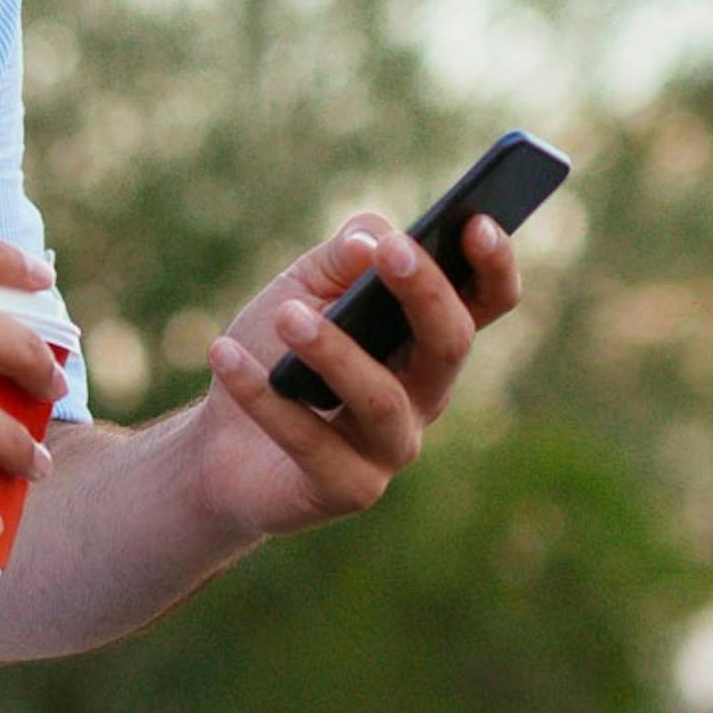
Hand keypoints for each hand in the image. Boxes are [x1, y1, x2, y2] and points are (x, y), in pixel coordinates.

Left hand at [183, 208, 524, 538]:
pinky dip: (263, 396)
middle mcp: (424, 394)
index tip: (476, 222)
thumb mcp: (302, 287)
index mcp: (425, 340)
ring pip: (381, 398)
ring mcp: (392, 447)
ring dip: (334, 350)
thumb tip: (369, 243)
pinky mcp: (349, 489)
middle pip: (449, 344)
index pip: (485, 302)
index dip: (493, 265)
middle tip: (387, 251)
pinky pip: (310, 441)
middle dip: (424, 292)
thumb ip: (342, 257)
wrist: (219, 443)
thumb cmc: (275, 352)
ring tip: (286, 316)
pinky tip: (223, 355)